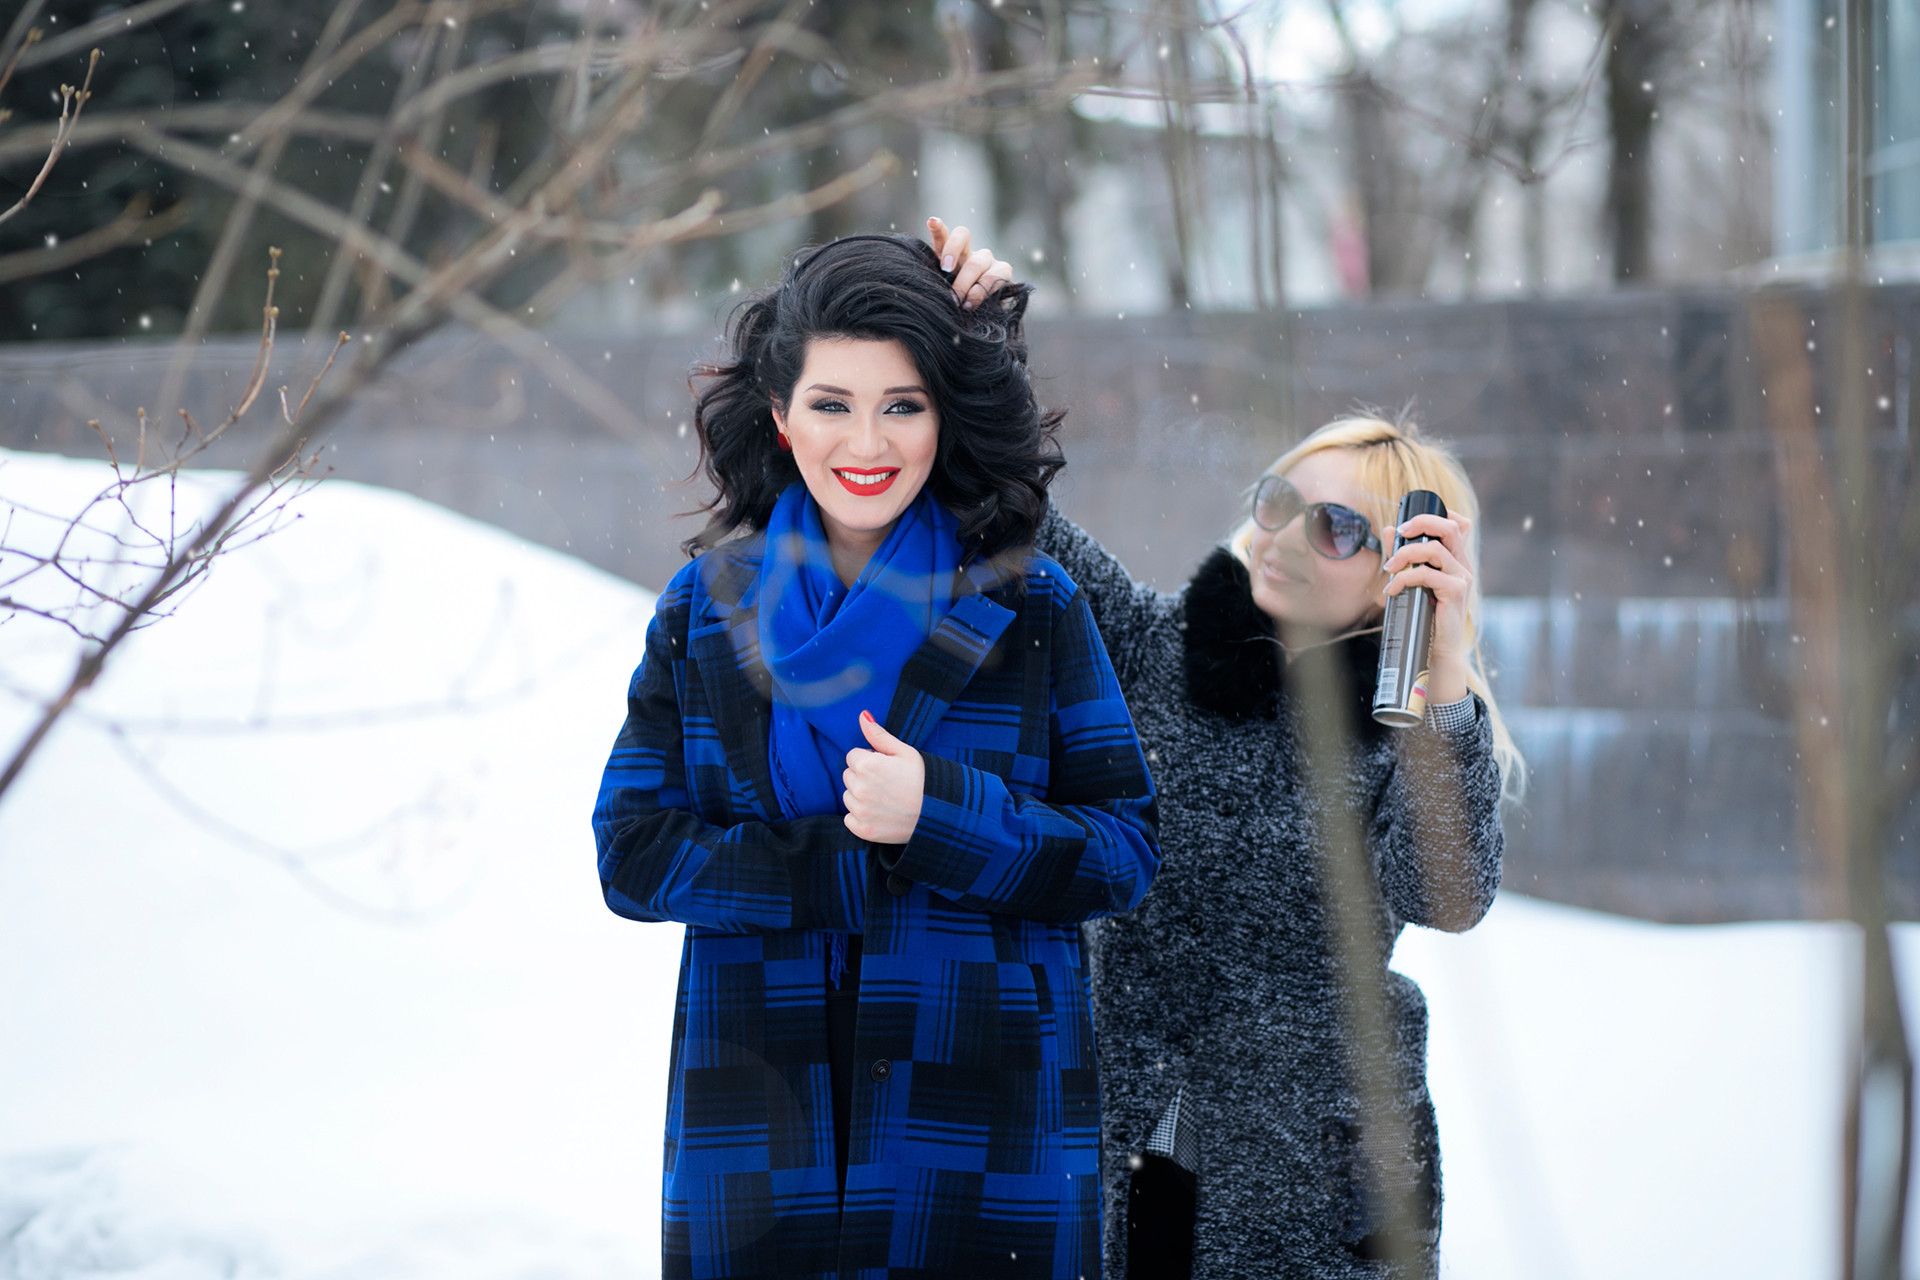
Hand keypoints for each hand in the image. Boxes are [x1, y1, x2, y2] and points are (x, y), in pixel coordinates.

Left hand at [842, 711, 924, 844]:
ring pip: (848, 796)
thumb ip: (879, 735)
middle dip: (863, 776)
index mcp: (867, 765)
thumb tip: (862, 715)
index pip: (852, 756)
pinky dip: (860, 816)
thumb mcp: (905, 752)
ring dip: (860, 796)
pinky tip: (880, 813)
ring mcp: (860, 811)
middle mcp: (860, 788)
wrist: (939, 814)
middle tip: (887, 782)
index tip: (886, 767)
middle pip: (848, 775)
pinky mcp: (863, 830)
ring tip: (885, 798)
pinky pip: (849, 818)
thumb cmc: (923, 779)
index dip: (869, 759)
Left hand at [926, 215, 1014, 309]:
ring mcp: (987, 260)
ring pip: (977, 261)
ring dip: (966, 283)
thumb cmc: (957, 307)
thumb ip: (940, 287)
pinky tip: (975, 303)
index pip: (943, 236)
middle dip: (952, 254)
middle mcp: (969, 253)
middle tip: (945, 273)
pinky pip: (996, 275)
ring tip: (961, 303)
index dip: (938, 228)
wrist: (983, 320)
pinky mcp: (1004, 270)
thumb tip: (936, 292)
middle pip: (962, 235)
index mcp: (950, 256)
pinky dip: (983, 290)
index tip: (932, 221)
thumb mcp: (944, 296)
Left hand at [1381, 510, 1475, 704]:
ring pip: (1434, 549)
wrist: (1435, 650)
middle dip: (1421, 523)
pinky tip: (1392, 590)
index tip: (1409, 524)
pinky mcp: (1456, 592)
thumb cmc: (1423, 616)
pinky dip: (1404, 578)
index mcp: (1456, 559)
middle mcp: (1463, 565)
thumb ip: (1403, 555)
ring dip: (1405, 554)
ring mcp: (1462, 578)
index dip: (1438, 514)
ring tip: (1389, 569)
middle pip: (1451, 527)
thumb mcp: (1412, 581)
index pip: (1460, 524)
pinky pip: (1427, 574)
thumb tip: (1390, 529)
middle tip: (1399, 533)